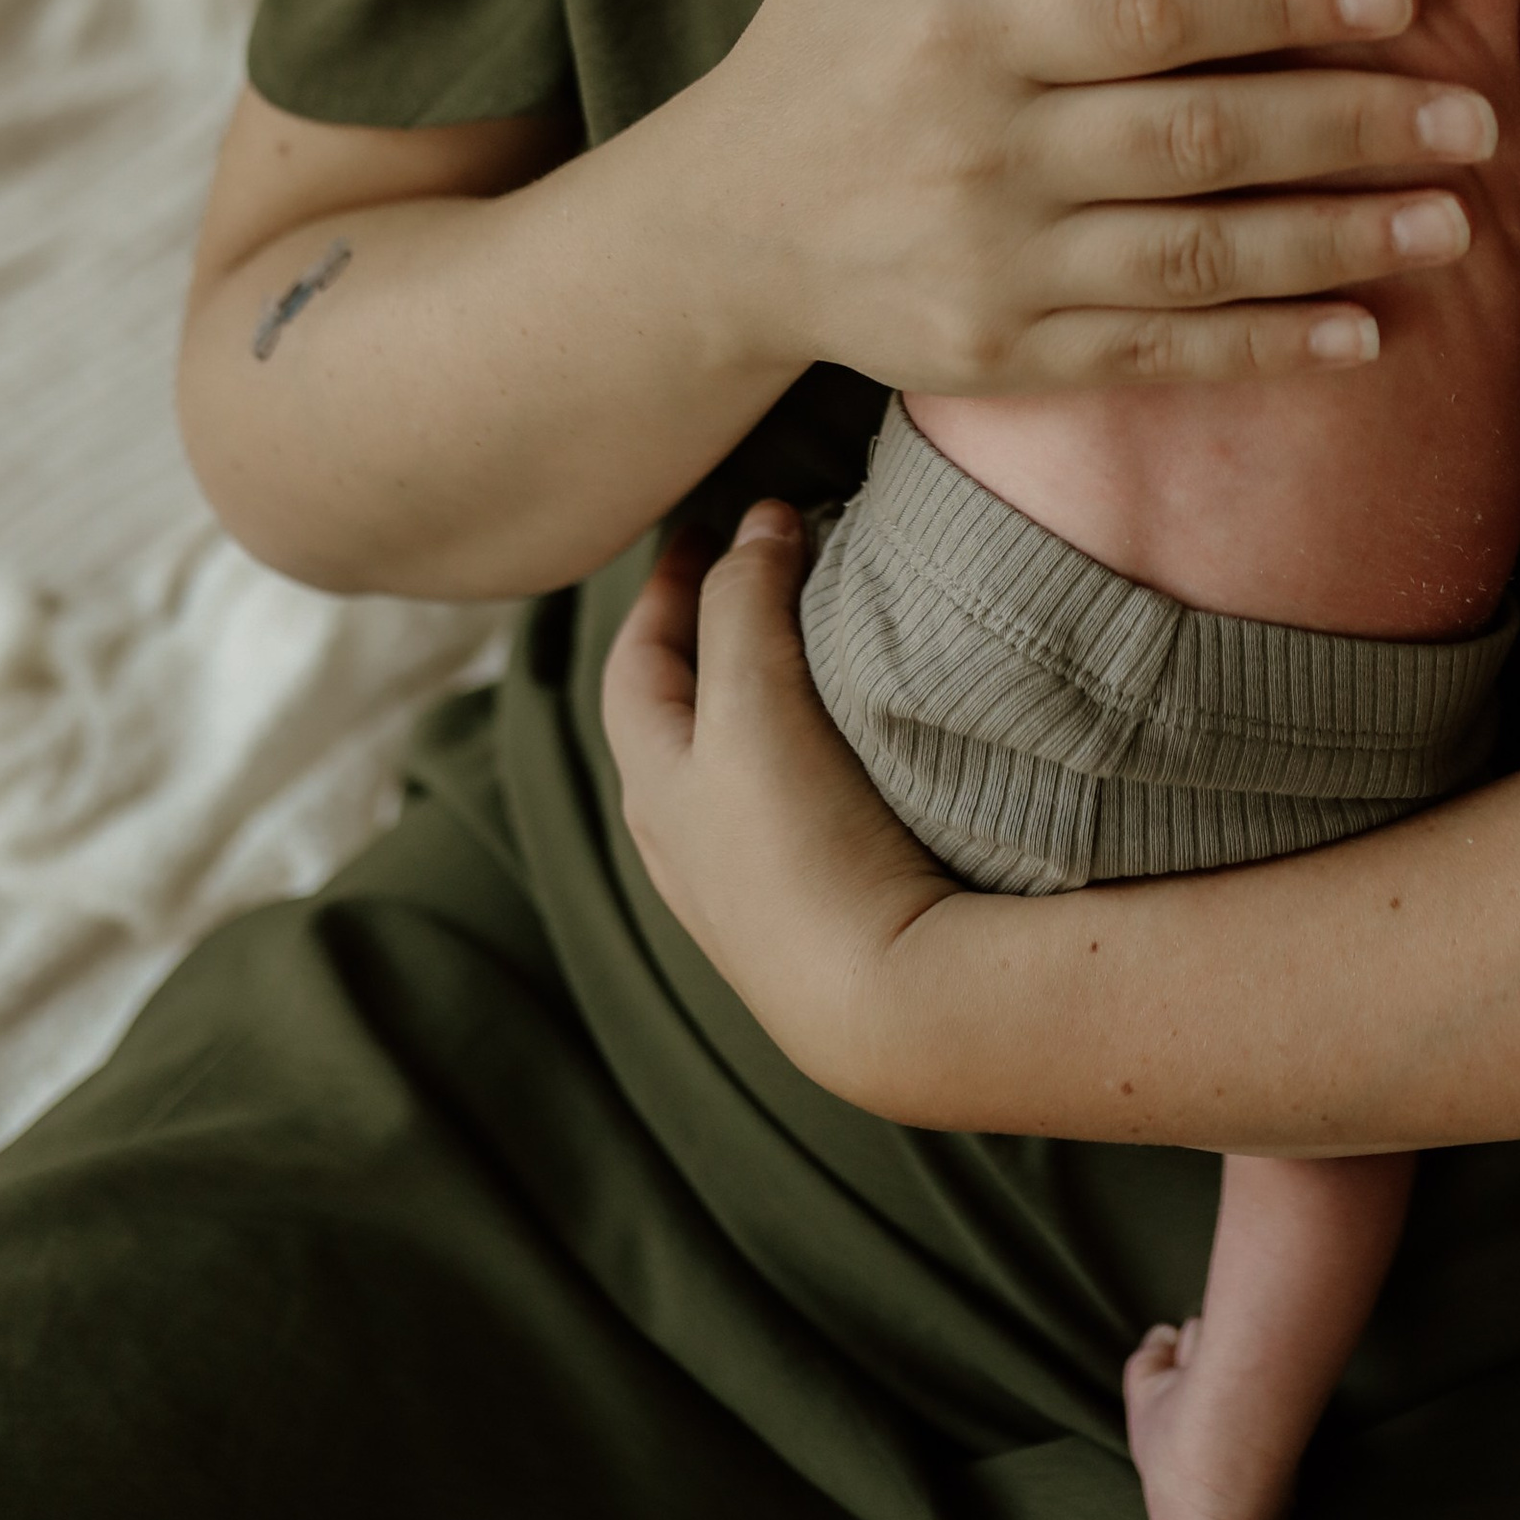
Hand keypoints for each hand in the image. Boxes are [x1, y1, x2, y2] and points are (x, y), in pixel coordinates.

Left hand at [601, 501, 955, 1076]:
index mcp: (652, 783)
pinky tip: (853, 739)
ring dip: (762, 690)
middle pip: (678, 710)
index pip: (637, 659)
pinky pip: (793, 798)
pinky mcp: (815, 905)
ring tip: (815, 638)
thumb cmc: (799, 842)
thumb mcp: (752, 699)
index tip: (706, 524)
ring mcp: (751, 880)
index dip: (667, 583)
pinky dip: (807, 743)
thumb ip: (744, 600)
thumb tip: (757, 524)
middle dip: (710, 632)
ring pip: (738, 760)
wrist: (882, 996)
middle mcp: (686, 837)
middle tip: (762, 567)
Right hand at [678, 0, 1497, 393]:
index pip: (1148, 9)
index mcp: (962, 32)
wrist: (712, 244)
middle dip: (1348, 126)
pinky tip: (1365, 331)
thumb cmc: (812, 62)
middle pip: (1198, 137)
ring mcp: (993, 265)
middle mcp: (982, 153)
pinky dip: (1263, 348)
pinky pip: (1155, 353)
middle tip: (1477, 115)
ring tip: (1454, 223)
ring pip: (1196, 256)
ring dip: (1335, 242)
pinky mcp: (1002, 356)